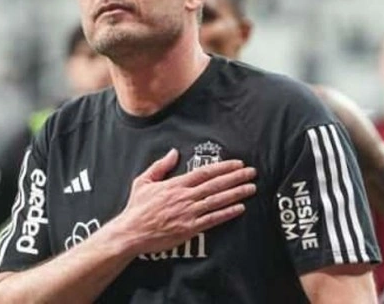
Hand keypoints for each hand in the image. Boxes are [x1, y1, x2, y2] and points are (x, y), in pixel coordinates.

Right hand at [110, 148, 256, 255]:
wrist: (131, 232)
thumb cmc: (137, 208)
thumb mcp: (144, 181)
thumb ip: (160, 166)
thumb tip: (174, 152)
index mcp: (176, 184)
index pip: (205, 172)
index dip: (223, 167)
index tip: (237, 164)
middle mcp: (185, 197)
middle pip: (216, 184)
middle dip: (236, 178)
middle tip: (252, 173)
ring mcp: (189, 213)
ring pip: (217, 200)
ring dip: (236, 193)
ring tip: (251, 188)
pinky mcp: (190, 228)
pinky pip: (213, 219)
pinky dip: (227, 213)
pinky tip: (240, 208)